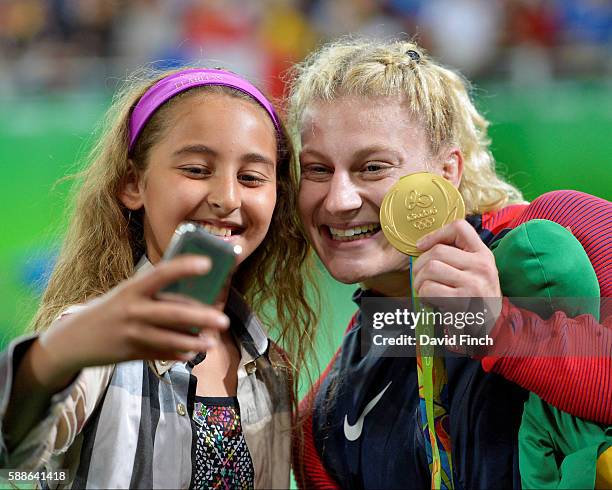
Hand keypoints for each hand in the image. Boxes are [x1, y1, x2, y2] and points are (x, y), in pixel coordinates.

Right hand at [35, 255, 229, 386]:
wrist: (74, 339)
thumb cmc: (111, 310)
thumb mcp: (127, 294)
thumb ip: (154, 295)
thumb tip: (193, 298)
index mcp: (132, 288)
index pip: (161, 273)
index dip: (184, 267)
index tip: (207, 264)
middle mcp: (132, 309)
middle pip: (172, 313)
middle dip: (201, 317)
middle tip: (223, 320)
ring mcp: (131, 334)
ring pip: (169, 339)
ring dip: (194, 342)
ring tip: (212, 343)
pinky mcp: (130, 353)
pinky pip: (160, 355)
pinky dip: (177, 354)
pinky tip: (190, 354)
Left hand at [412, 220, 501, 337]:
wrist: (492, 327)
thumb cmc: (475, 297)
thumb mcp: (475, 271)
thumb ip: (457, 256)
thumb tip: (422, 246)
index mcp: (483, 254)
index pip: (460, 228)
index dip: (436, 234)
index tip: (422, 246)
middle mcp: (481, 266)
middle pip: (437, 252)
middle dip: (419, 265)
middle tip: (419, 278)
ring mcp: (473, 283)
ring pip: (430, 269)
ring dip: (419, 282)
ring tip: (425, 291)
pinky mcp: (463, 301)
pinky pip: (429, 289)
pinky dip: (423, 296)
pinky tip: (430, 302)